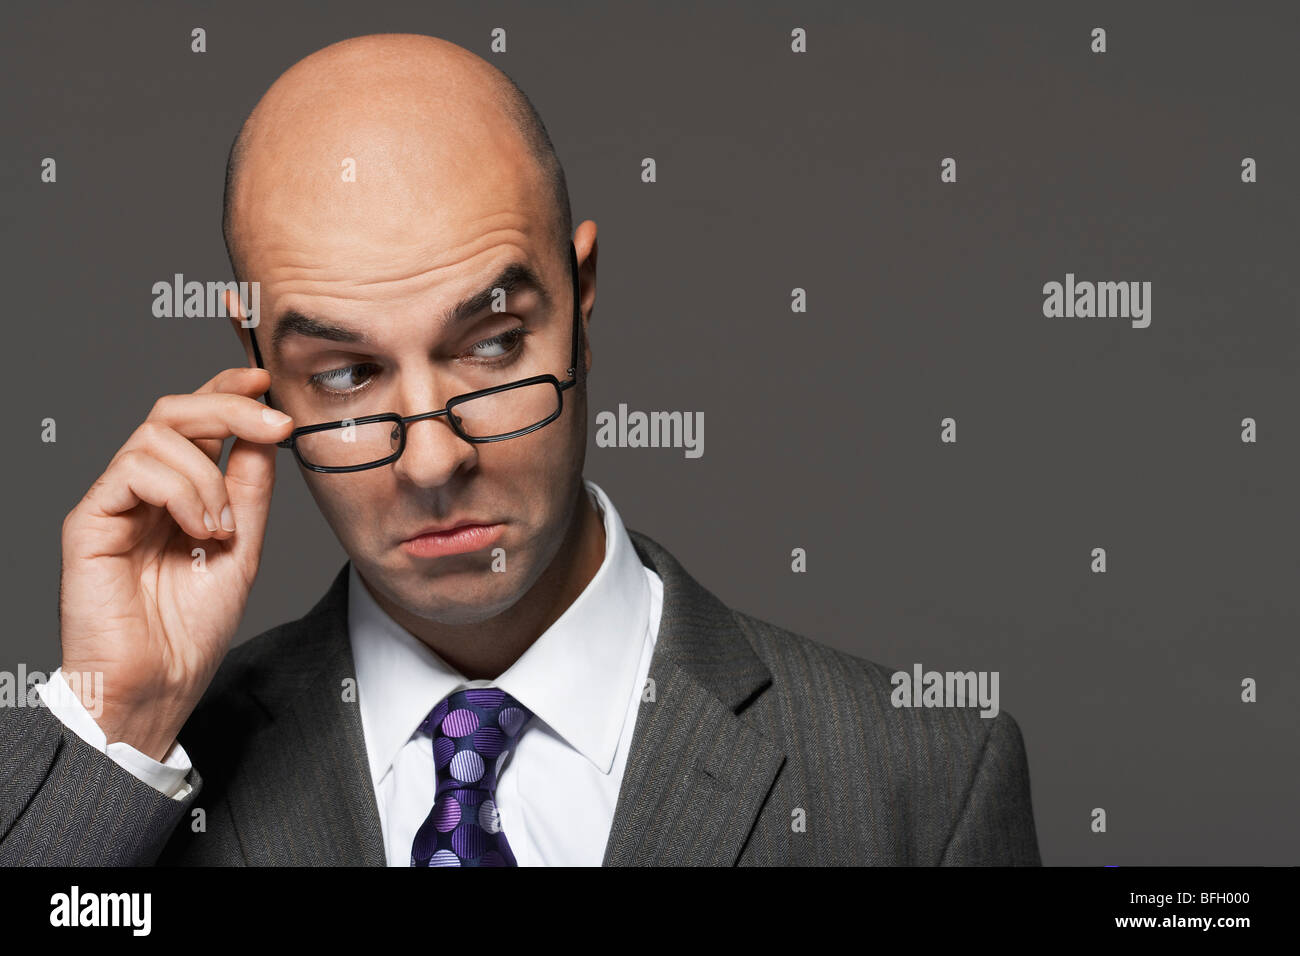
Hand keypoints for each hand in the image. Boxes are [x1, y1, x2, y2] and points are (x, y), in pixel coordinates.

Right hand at [57, 367, 292, 760]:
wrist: (158, 684)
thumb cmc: (191, 629)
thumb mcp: (243, 547)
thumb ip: (249, 489)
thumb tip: (267, 430)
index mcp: (180, 491)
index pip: (198, 420)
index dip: (230, 390)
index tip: (270, 383)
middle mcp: (144, 489)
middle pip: (175, 410)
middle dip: (230, 404)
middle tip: (274, 422)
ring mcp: (115, 501)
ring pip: (158, 434)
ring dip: (208, 474)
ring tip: (222, 527)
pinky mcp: (90, 520)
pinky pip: (133, 468)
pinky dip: (180, 489)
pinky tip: (199, 528)